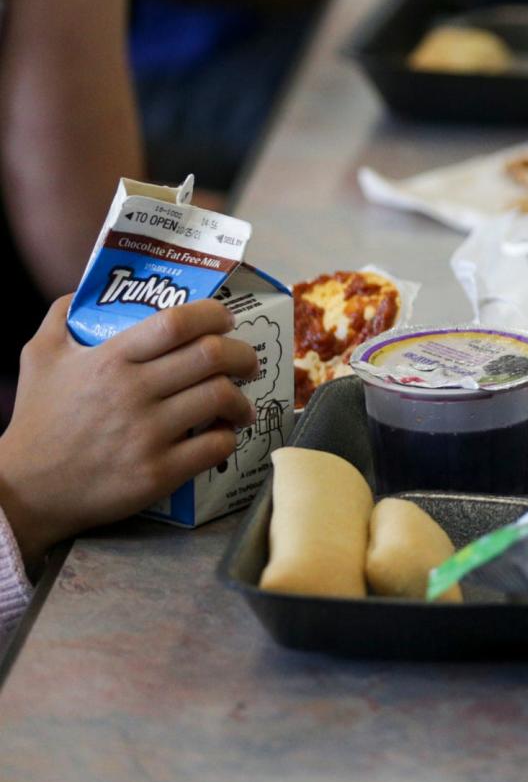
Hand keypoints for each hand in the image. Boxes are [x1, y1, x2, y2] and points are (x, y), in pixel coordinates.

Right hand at [0, 299, 257, 570]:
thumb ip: (61, 315)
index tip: (226, 320)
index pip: (178, 322)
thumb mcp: (38, 356)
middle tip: (248, 360)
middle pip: (211, 356)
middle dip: (242, 354)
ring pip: (220, 399)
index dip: (213, 314)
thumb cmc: (36, 420)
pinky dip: (228, 437)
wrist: (24, 490)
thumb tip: (85, 291)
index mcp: (111, 358)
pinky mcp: (156, 474)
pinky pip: (213, 447)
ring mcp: (147, 435)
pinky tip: (224, 434)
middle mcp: (134, 392)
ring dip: (241, 398)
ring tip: (242, 402)